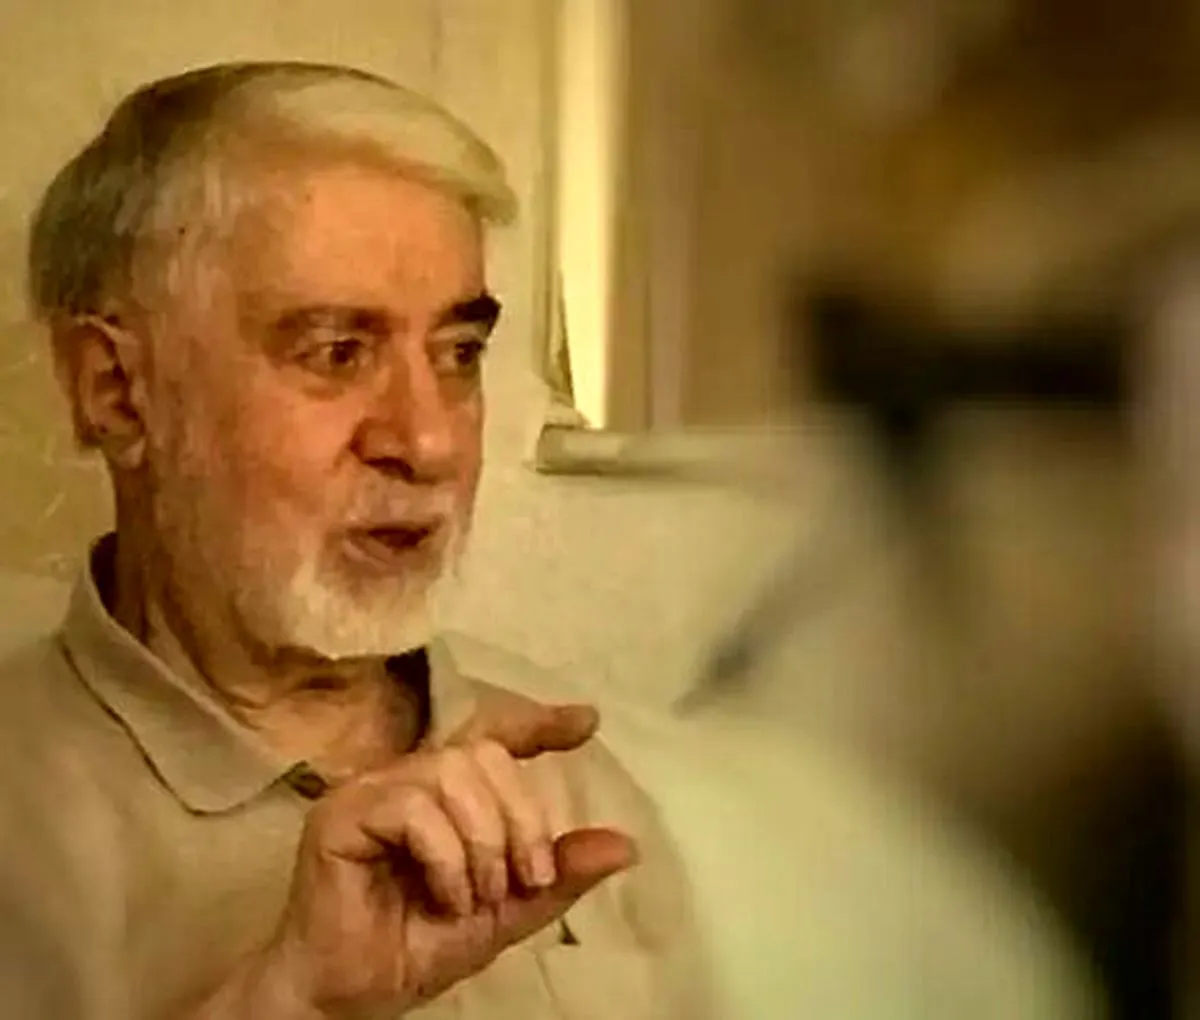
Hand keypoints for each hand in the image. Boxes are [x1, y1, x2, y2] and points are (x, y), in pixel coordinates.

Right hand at [203, 702, 635, 1018]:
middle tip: (527, 878)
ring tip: (482, 895)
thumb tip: (626, 845)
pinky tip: (449, 897)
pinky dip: (447, 855)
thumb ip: (558, 876)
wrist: (353, 997)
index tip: (587, 722)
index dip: (540, 723)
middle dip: (521, 816)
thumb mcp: (507, 911)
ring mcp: (372, 789)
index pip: (495, 736)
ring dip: (485, 839)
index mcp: (446, 793)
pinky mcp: (342, 813)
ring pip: (452, 773)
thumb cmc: (419, 946)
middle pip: (484, 754)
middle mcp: (408, 777)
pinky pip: (413, 807)